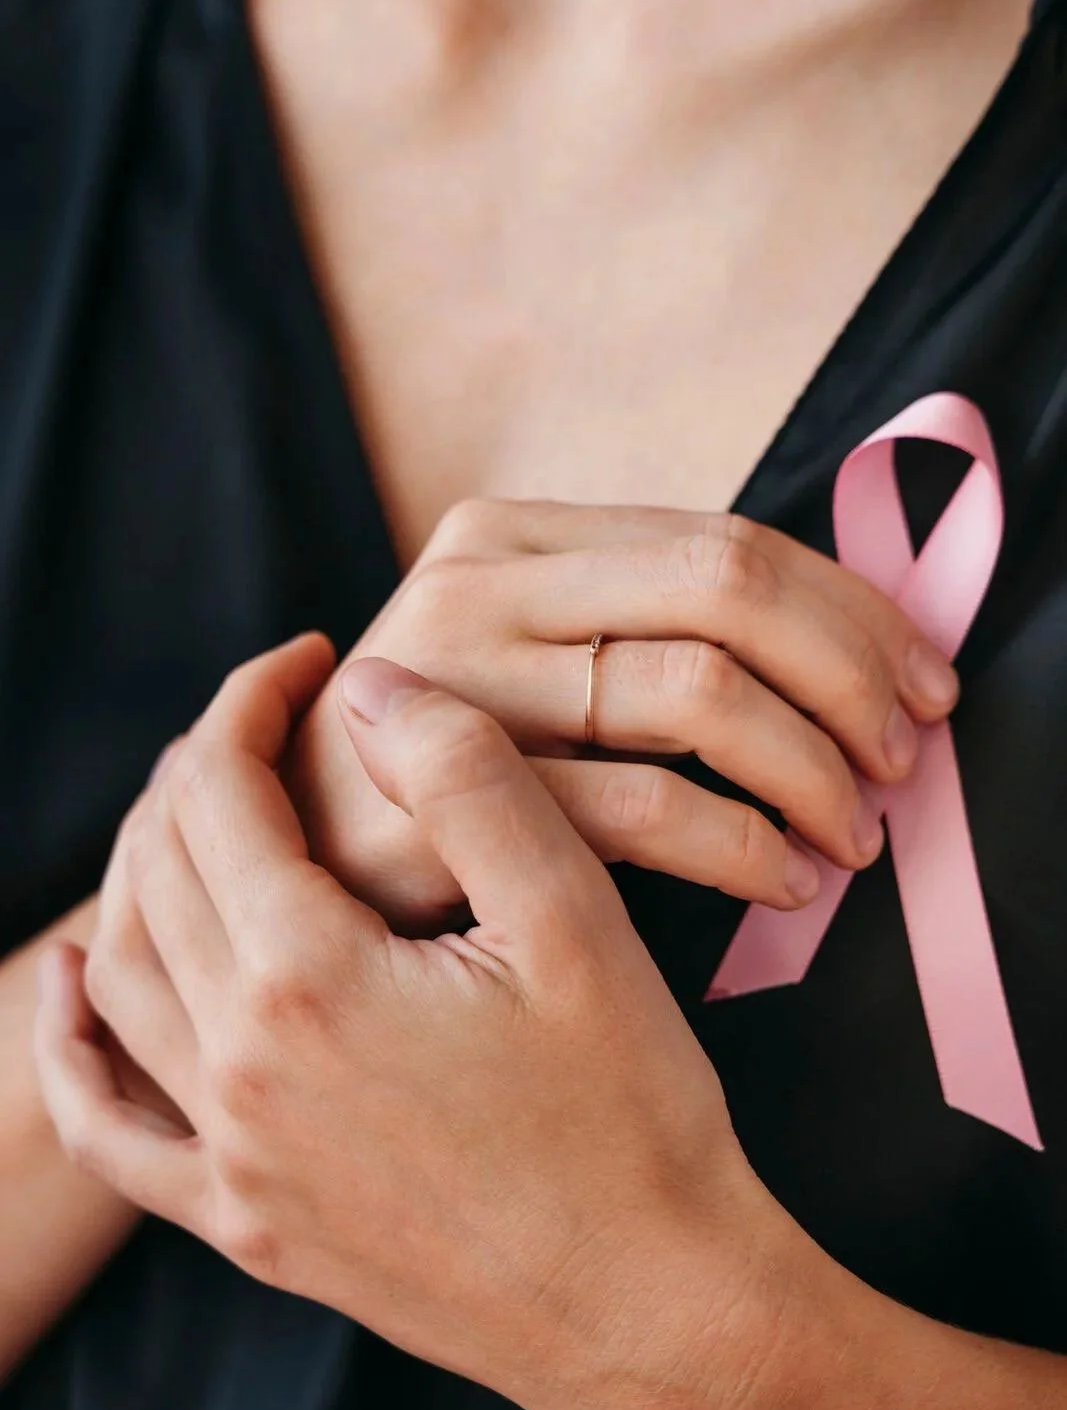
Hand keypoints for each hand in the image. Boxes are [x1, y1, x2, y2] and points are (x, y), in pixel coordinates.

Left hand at [35, 638, 821, 1409]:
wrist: (650, 1307)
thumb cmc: (629, 1113)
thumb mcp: (573, 918)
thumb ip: (466, 780)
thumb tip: (371, 686)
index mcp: (311, 977)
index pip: (222, 790)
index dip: (254, 699)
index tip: (309, 657)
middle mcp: (241, 1067)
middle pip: (161, 868)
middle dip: (202, 766)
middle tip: (269, 721)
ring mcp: (235, 1156)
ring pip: (123, 975)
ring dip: (140, 869)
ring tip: (200, 812)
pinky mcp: (250, 1223)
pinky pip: (114, 1131)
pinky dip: (73, 1048)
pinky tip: (75, 987)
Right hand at [288, 500, 959, 928]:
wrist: (290, 843)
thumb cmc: (442, 761)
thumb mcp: (529, 655)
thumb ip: (645, 625)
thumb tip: (843, 641)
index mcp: (514, 530)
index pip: (726, 540)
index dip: (851, 609)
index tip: (925, 680)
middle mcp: (481, 578)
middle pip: (727, 589)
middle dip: (848, 673)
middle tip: (902, 757)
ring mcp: (460, 677)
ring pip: (697, 690)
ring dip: (810, 764)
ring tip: (855, 830)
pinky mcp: (453, 789)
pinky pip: (645, 806)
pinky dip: (744, 844)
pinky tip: (787, 879)